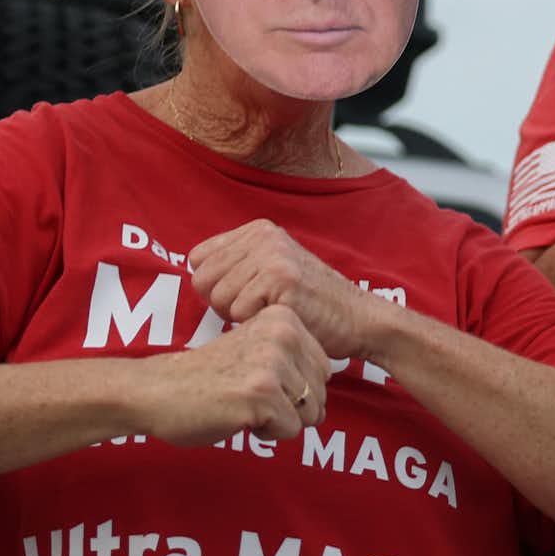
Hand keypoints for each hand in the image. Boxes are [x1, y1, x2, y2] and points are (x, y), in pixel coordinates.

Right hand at [140, 304, 330, 445]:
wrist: (156, 389)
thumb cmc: (206, 377)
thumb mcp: (257, 353)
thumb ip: (294, 366)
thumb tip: (323, 409)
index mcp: (284, 318)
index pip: (324, 369)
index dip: (293, 388)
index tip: (255, 378)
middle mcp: (283, 333)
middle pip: (320, 394)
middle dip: (289, 407)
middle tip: (247, 394)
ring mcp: (273, 363)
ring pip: (308, 415)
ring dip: (276, 420)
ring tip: (242, 402)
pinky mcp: (261, 393)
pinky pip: (289, 430)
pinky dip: (265, 432)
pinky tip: (236, 414)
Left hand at [189, 219, 386, 361]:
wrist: (359, 319)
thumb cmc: (312, 304)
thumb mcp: (274, 270)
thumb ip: (238, 265)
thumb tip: (195, 274)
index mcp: (258, 230)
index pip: (199, 259)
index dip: (214, 286)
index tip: (241, 297)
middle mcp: (263, 236)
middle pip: (202, 279)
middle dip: (221, 304)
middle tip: (255, 310)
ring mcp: (272, 255)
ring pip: (218, 298)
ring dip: (239, 317)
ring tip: (269, 313)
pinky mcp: (280, 280)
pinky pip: (238, 312)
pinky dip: (254, 325)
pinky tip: (280, 319)